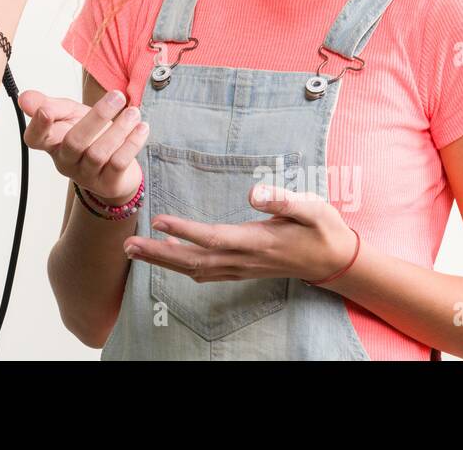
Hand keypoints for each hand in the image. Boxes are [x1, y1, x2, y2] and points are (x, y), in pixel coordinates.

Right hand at [18, 87, 146, 206]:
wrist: (115, 167)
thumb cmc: (89, 134)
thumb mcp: (69, 115)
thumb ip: (50, 105)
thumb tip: (24, 99)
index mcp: (51, 143)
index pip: (35, 139)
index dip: (37, 127)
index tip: (46, 111)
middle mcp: (66, 161)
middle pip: (74, 142)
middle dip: (97, 117)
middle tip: (118, 96)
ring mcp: (86, 175)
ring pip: (98, 153)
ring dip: (118, 129)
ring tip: (133, 112)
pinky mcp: (107, 184)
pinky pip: (118, 163)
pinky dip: (131, 144)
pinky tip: (141, 128)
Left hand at [122, 184, 359, 284]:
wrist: (334, 260)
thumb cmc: (322, 229)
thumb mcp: (311, 208)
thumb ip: (283, 199)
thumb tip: (253, 192)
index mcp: (257, 240)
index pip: (213, 237)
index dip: (184, 230)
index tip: (157, 220)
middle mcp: (244, 259)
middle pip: (194, 260)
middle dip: (158, 253)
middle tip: (127, 245)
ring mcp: (241, 267)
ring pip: (195, 268)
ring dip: (163, 260)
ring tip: (134, 250)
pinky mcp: (241, 269)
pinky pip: (204, 271)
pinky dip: (180, 264)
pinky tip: (166, 252)